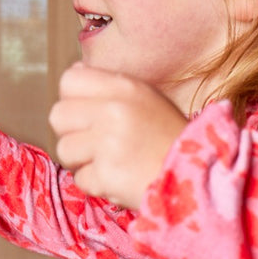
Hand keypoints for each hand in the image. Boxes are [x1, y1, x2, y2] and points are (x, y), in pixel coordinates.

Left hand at [49, 65, 186, 208]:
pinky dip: (97, 184)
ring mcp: (108, 144)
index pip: (69, 80)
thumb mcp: (149, 100)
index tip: (88, 116)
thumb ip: (111, 88)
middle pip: (58, 115)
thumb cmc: (171, 141)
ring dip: (82, 161)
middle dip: (72, 133)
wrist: (199, 179)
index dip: (73, 100)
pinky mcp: (107, 175)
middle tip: (95, 145)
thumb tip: (73, 73)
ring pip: (64, 149)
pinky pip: (80, 179)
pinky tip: (119, 181)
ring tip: (110, 164)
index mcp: (124, 88)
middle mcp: (113, 111)